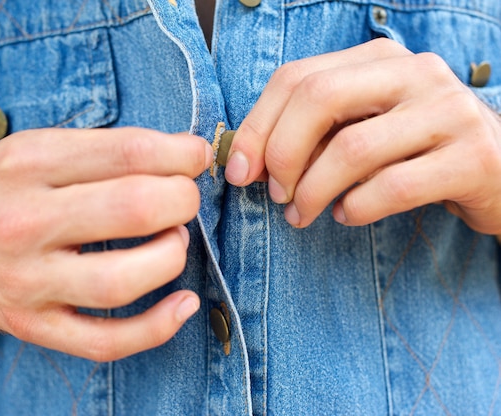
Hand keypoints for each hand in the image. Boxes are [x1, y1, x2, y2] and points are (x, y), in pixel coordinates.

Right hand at [0, 127, 211, 360]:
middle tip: (184, 199)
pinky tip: (183, 303)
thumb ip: (105, 149)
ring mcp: (26, 281)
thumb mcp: (34, 148)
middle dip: (181, 201)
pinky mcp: (33, 324)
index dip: (180, 154)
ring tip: (174, 241)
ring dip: (171, 258)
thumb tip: (186, 153)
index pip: (126, 152)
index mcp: (26, 163)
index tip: (198, 156)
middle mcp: (22, 222)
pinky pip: (105, 341)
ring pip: (122, 281)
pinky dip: (156, 327)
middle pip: (131, 210)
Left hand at [224, 38, 500, 232]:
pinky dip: (358, 208)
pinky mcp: (472, 157)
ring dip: (313, 191)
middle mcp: (415, 72)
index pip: (297, 77)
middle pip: (319, 98)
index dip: (257, 126)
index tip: (238, 171)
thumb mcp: (361, 127)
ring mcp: (448, 111)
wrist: (499, 171)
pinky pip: (393, 186)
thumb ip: (311, 133)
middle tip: (274, 195)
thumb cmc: (412, 151)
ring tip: (303, 215)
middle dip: (281, 153)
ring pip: (353, 148)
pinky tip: (348, 216)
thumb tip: (247, 162)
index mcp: (378, 59)